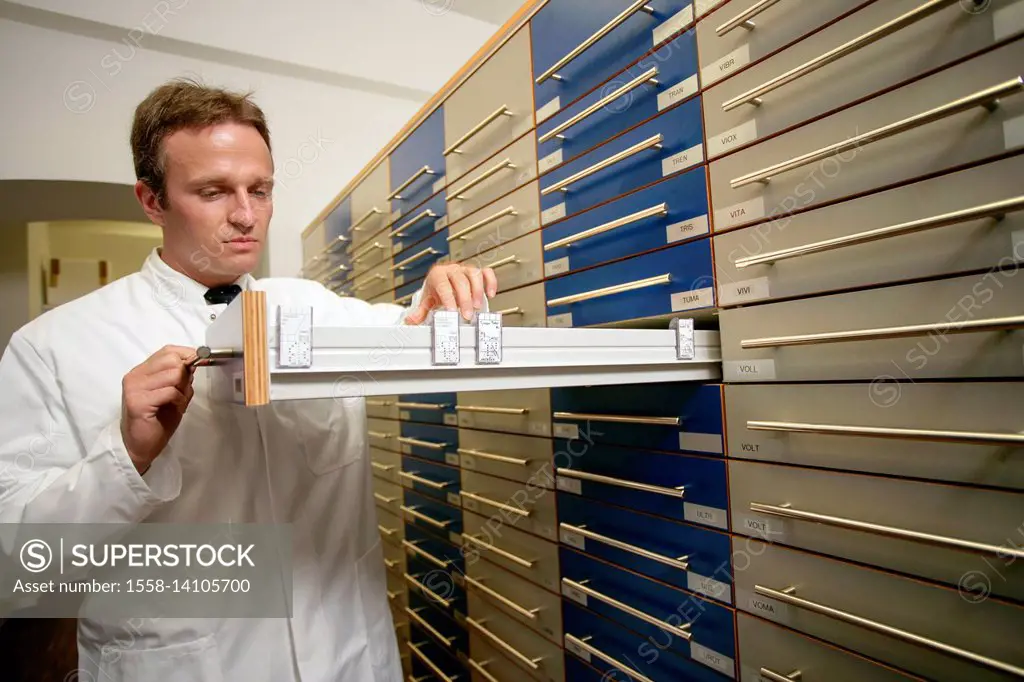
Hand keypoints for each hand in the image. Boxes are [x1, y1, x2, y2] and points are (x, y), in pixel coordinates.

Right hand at [120, 345, 197, 474]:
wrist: (141, 446)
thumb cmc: (157, 421)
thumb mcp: (173, 394)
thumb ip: (181, 378)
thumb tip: (195, 362)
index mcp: (142, 371)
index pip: (167, 351)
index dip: (187, 355)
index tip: (198, 364)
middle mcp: (135, 376)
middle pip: (172, 359)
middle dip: (185, 374)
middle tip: (182, 391)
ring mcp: (135, 388)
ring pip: (173, 374)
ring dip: (182, 389)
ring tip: (177, 402)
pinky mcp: (139, 401)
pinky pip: (170, 391)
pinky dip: (179, 400)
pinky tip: (175, 408)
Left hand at [405, 263, 496, 324]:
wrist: (442, 282)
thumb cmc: (436, 291)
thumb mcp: (427, 301)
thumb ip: (420, 312)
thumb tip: (411, 320)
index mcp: (438, 275)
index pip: (443, 285)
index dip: (448, 298)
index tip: (452, 311)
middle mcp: (452, 270)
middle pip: (460, 280)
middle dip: (465, 299)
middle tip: (467, 315)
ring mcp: (465, 269)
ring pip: (474, 274)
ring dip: (478, 291)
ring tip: (477, 306)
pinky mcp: (477, 272)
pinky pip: (486, 272)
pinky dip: (490, 282)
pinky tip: (490, 294)